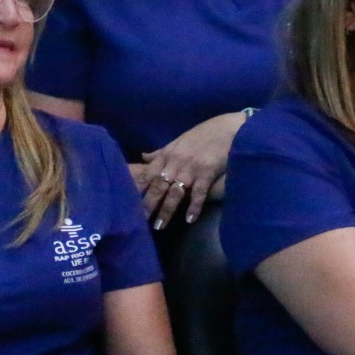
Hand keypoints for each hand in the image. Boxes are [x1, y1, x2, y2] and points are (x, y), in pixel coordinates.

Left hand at [135, 111, 244, 228]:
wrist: (227, 129)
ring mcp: (191, 169)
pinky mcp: (207, 173)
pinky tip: (190, 219)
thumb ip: (160, 152)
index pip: (147, 174)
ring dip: (167, 210)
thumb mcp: (178, 141)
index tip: (127, 203)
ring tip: (159, 226)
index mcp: (167, 154)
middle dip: (148, 204)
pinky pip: (198, 193)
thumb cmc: (202, 135)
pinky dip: (194, 206)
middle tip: (139, 221)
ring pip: (175, 192)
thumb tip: (142, 157)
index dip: (137, 189)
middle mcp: (175, 162)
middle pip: (158, 186)